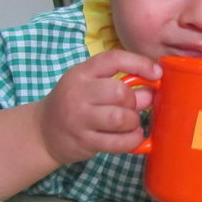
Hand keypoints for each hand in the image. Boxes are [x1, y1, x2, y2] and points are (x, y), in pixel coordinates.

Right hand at [36, 50, 159, 166]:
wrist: (44, 131)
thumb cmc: (74, 104)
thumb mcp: (90, 86)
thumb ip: (118, 85)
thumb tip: (150, 92)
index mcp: (82, 73)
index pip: (114, 59)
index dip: (140, 64)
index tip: (157, 73)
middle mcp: (78, 93)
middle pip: (119, 91)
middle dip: (134, 101)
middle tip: (133, 107)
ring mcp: (79, 119)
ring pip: (120, 118)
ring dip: (133, 121)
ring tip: (131, 123)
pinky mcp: (84, 141)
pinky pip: (118, 143)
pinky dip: (132, 140)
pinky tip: (132, 137)